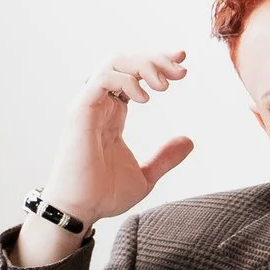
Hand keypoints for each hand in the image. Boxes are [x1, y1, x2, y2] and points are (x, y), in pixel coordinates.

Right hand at [23, 50, 194, 262]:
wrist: (81, 211)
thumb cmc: (103, 195)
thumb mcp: (146, 175)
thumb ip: (165, 157)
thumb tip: (189, 141)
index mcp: (113, 114)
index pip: (133, 75)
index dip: (156, 63)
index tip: (182, 61)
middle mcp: (99, 104)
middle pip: (125, 62)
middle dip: (156, 59)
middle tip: (182, 71)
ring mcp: (88, 106)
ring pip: (113, 63)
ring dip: (144, 66)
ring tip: (165, 86)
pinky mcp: (80, 112)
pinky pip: (102, 80)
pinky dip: (127, 81)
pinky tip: (146, 98)